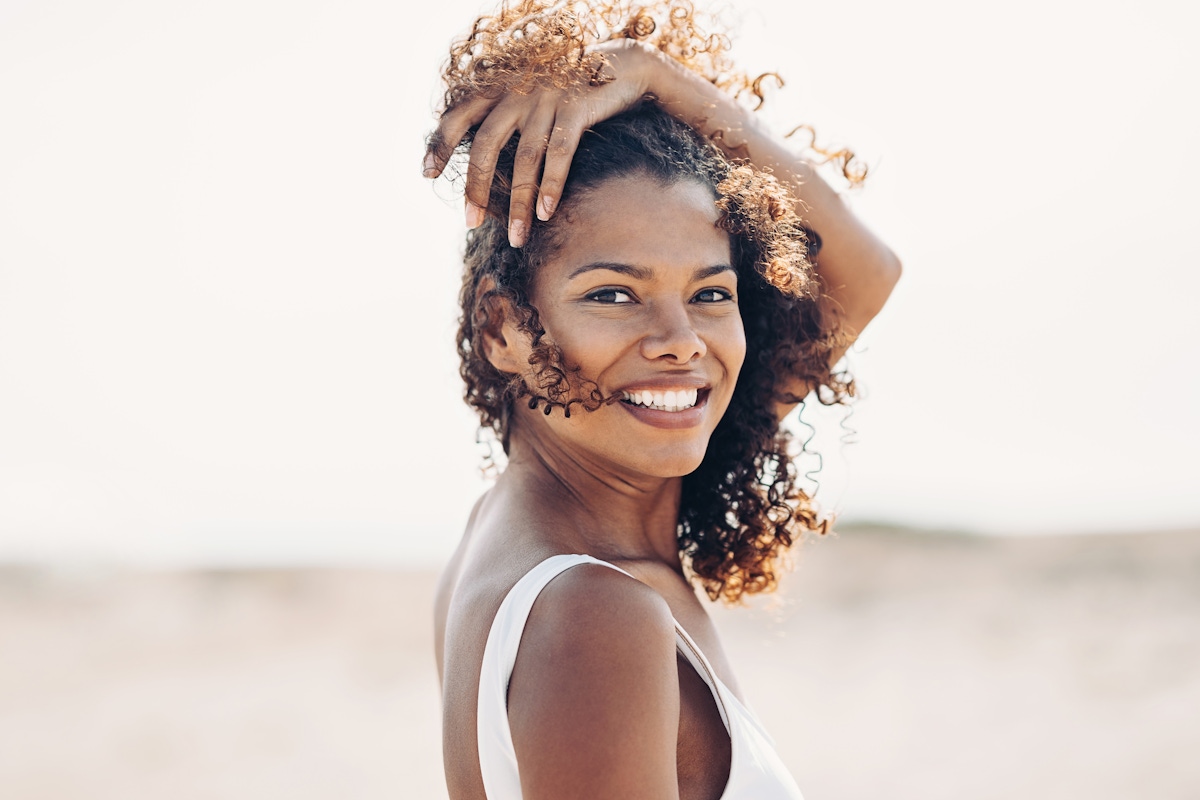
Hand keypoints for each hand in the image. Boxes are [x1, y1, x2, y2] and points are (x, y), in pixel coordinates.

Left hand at [423, 41, 657, 246]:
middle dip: (476, 187)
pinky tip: (546, 213)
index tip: (427, 174)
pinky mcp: (576, 107)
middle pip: (486, 144)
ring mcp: (547, 99)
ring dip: (518, 202)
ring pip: (524, 158)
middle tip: (471, 223)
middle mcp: (518, 92)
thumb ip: (506, 118)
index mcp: (501, 89)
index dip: (440, 143)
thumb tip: (482, 161)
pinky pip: (560, 152)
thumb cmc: (569, 92)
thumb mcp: (531, 97)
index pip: (459, 115)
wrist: (619, 65)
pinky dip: (551, 185)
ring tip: (517, 237)